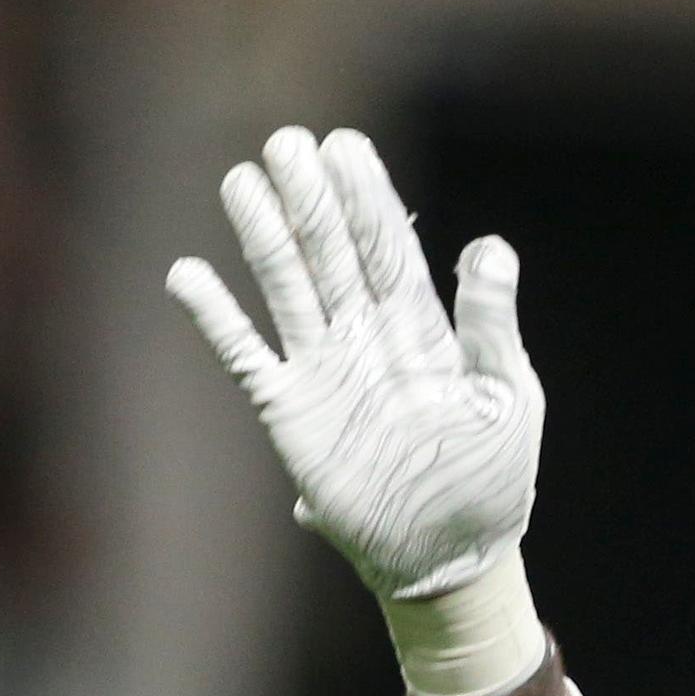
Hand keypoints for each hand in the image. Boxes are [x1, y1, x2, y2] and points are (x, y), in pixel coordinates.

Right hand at [167, 127, 542, 600]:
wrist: (449, 554)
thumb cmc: (491, 478)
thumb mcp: (507, 398)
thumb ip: (493, 325)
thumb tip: (492, 247)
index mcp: (419, 327)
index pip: (386, 246)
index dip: (366, 196)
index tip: (346, 145)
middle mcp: (363, 335)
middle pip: (331, 252)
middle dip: (311, 199)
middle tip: (288, 141)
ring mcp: (323, 370)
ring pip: (286, 287)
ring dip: (263, 237)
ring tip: (241, 181)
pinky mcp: (288, 413)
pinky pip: (246, 356)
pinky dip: (218, 320)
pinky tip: (187, 275)